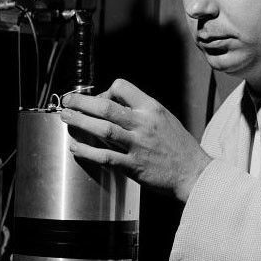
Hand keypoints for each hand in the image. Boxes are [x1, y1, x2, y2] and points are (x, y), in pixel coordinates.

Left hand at [60, 79, 212, 201]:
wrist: (194, 173)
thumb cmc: (179, 147)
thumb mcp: (165, 119)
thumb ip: (142, 111)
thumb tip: (115, 106)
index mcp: (152, 108)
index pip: (122, 87)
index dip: (104, 91)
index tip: (97, 100)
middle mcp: (144, 124)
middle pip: (106, 107)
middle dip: (82, 102)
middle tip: (67, 101)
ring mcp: (138, 145)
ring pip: (103, 129)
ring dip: (80, 122)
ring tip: (66, 118)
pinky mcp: (134, 166)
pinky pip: (105, 156)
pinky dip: (88, 151)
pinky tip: (76, 147)